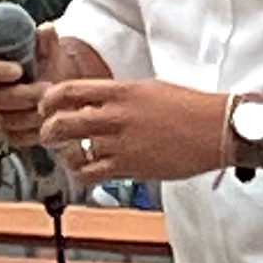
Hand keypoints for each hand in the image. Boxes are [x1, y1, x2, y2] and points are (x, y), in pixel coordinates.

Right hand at [0, 26, 108, 145]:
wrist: (53, 85)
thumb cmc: (44, 62)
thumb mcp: (48, 49)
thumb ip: (46, 40)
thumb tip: (46, 30)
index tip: (18, 70)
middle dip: (22, 95)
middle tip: (47, 90)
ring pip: (2, 119)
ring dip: (29, 114)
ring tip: (52, 106)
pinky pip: (11, 136)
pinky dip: (30, 132)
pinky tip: (47, 123)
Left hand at [34, 75, 234, 184]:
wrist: (215, 130)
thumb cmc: (189, 107)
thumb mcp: (150, 89)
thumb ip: (121, 96)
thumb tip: (100, 103)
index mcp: (121, 91)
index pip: (68, 91)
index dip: (49, 100)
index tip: (46, 106)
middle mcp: (116, 116)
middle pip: (61, 123)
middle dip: (47, 130)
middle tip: (48, 133)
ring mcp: (121, 143)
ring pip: (73, 151)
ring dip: (64, 154)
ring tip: (68, 154)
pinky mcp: (129, 167)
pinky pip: (91, 174)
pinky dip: (82, 173)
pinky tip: (87, 170)